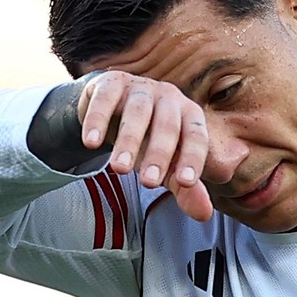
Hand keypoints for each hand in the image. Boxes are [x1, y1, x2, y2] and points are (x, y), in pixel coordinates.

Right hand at [77, 71, 212, 221]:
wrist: (113, 108)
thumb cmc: (148, 139)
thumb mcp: (167, 165)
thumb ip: (184, 189)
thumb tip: (205, 214)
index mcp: (189, 115)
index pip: (196, 136)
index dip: (193, 158)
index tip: (185, 183)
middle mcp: (169, 97)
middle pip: (167, 125)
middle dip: (159, 155)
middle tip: (148, 183)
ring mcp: (140, 88)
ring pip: (137, 112)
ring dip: (128, 141)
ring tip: (119, 170)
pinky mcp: (111, 83)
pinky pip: (105, 99)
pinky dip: (97, 120)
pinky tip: (90, 143)